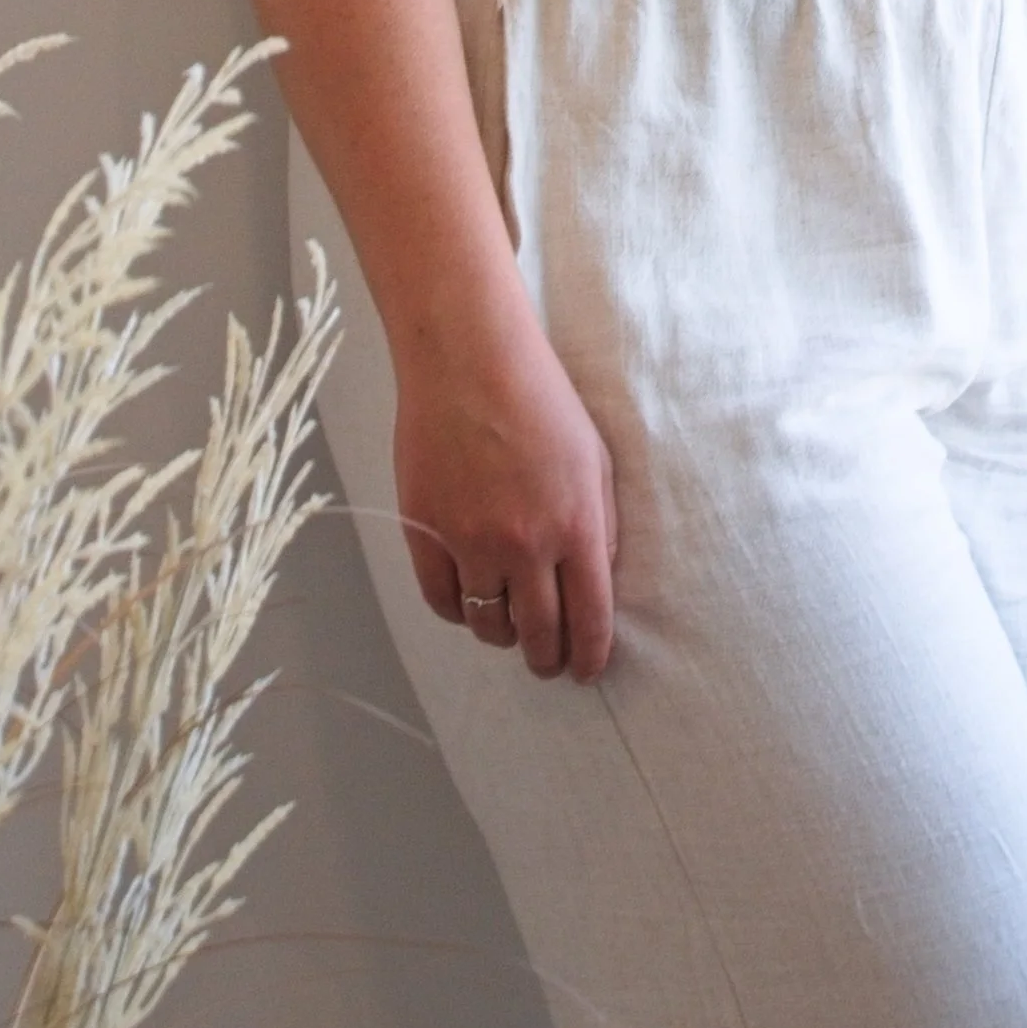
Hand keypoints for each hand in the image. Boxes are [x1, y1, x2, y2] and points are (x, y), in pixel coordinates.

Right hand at [392, 314, 620, 682]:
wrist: (468, 357)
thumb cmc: (541, 398)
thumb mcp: (595, 458)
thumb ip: (601, 525)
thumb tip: (596, 581)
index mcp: (576, 525)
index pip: (589, 620)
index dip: (589, 657)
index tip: (586, 670)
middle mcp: (525, 544)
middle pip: (537, 636)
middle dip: (547, 659)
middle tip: (547, 662)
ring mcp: (470, 541)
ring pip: (487, 625)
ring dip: (502, 635)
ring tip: (508, 627)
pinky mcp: (426, 531)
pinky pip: (442, 602)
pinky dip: (458, 613)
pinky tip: (470, 603)